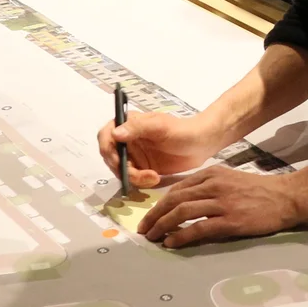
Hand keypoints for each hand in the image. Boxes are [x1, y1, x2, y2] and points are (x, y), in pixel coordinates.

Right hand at [98, 109, 229, 187]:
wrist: (202, 145)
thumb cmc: (183, 130)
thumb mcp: (160, 126)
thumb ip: (138, 128)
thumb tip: (115, 133)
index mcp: (129, 124)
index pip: (106, 135)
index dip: (106, 148)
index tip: (116, 159)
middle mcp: (128, 140)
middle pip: (111, 157)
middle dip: (122, 168)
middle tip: (137, 174)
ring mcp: (135, 155)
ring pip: (121, 170)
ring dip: (133, 177)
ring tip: (152, 177)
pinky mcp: (143, 169)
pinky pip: (133, 179)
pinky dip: (141, 182)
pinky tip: (155, 178)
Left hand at [138, 166, 307, 247]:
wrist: (286, 197)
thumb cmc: (260, 190)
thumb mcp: (230, 179)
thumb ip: (208, 186)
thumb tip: (184, 201)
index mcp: (212, 174)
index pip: (177, 188)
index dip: (159, 204)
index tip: (150, 216)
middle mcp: (213, 185)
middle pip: (174, 199)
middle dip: (154, 215)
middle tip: (143, 229)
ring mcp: (222, 202)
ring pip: (182, 212)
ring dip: (162, 226)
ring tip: (153, 237)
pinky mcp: (230, 220)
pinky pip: (199, 228)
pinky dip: (181, 236)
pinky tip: (172, 243)